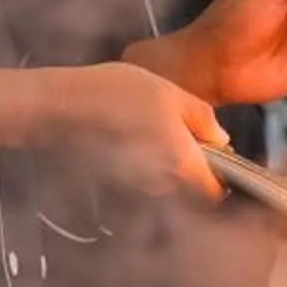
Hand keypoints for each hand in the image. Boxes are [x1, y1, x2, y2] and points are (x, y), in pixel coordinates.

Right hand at [49, 62, 222, 197]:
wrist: (63, 104)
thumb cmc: (115, 96)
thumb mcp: (173, 94)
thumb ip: (203, 119)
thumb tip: (220, 138)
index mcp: (183, 164)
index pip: (215, 192)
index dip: (223, 176)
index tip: (222, 157)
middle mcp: (160, 183)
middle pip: (189, 185)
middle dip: (191, 162)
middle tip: (184, 128)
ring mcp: (136, 184)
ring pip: (164, 178)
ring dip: (165, 158)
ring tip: (153, 123)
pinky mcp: (116, 180)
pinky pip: (140, 173)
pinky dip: (142, 157)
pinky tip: (132, 130)